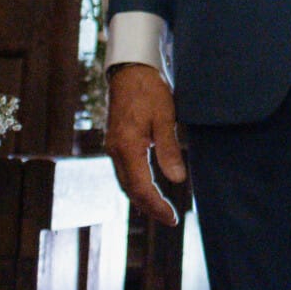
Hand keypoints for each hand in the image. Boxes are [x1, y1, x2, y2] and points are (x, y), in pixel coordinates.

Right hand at [106, 64, 187, 225]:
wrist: (129, 70)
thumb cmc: (149, 90)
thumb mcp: (165, 116)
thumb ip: (169, 149)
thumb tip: (177, 179)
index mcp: (127, 146)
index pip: (142, 187)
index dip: (157, 205)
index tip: (172, 218)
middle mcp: (115, 151)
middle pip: (131, 189)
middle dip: (150, 206)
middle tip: (169, 219)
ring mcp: (112, 147)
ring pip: (125, 182)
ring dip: (142, 198)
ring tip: (160, 210)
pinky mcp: (115, 142)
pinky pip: (124, 172)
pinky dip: (136, 185)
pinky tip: (146, 190)